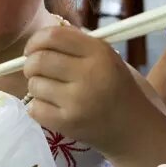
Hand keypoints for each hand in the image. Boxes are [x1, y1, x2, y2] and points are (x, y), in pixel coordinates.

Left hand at [23, 26, 151, 155]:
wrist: (135, 130)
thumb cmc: (117, 88)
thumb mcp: (106, 57)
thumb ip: (76, 44)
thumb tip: (40, 38)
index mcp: (99, 52)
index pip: (53, 36)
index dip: (36, 40)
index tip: (33, 48)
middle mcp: (89, 74)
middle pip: (39, 60)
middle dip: (30, 64)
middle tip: (35, 70)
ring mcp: (77, 101)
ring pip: (34, 84)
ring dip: (36, 86)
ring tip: (49, 90)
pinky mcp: (68, 124)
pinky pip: (34, 108)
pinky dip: (37, 107)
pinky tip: (51, 106)